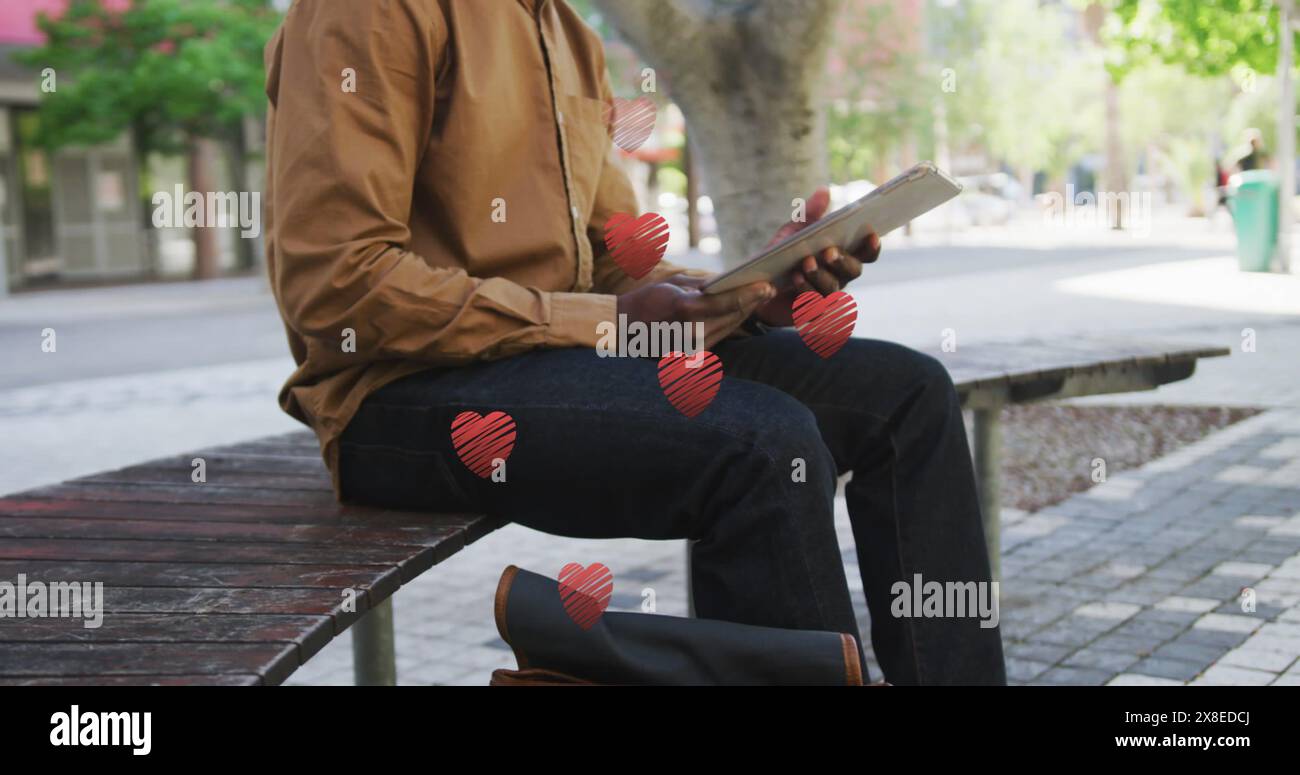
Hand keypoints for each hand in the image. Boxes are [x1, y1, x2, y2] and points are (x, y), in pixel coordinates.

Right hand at [617, 280, 775, 349]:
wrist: (622, 330)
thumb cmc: (646, 301)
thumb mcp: (673, 284)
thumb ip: (703, 284)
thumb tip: (731, 281)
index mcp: (685, 310)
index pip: (727, 302)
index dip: (750, 293)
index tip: (767, 285)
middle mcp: (692, 332)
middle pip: (733, 316)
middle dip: (752, 301)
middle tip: (770, 288)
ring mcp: (693, 347)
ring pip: (729, 327)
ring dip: (745, 312)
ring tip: (760, 297)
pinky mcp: (694, 355)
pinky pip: (720, 335)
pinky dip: (731, 322)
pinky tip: (742, 311)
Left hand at [754, 186, 880, 326]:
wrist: (757, 286)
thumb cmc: (783, 255)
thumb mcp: (793, 231)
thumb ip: (810, 214)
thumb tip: (824, 190)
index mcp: (842, 255)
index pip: (866, 252)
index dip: (872, 246)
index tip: (871, 234)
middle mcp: (840, 276)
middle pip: (854, 270)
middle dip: (842, 261)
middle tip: (828, 252)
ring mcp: (827, 296)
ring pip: (833, 288)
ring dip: (820, 276)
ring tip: (804, 264)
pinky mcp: (811, 312)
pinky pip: (816, 306)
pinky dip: (805, 292)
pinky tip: (795, 281)